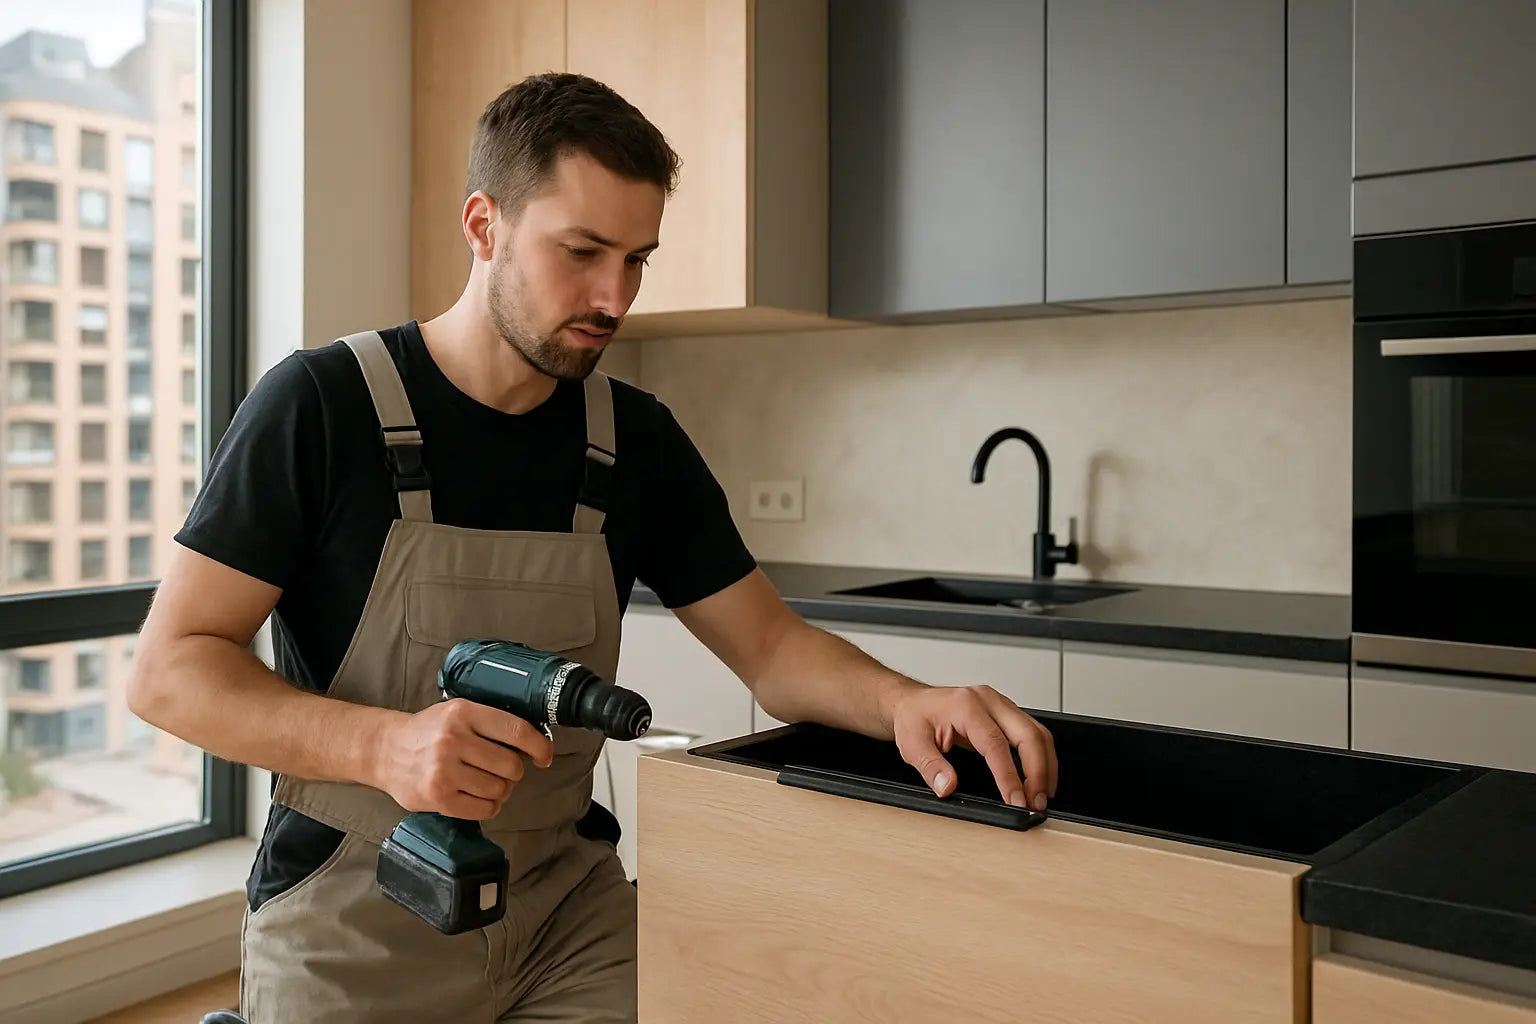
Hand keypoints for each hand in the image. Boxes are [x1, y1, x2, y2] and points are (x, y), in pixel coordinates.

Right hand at [373, 699, 555, 819]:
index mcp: (463, 713)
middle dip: (513, 771)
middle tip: (500, 769)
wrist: (386, 750)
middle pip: (511, 765)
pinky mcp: (438, 797)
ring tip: (484, 782)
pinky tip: (477, 797)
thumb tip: (534, 742)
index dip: (539, 746)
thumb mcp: (457, 712)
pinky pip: (484, 809)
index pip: (516, 730)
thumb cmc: (429, 731)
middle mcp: (454, 740)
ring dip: (500, 790)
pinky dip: (488, 806)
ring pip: (499, 789)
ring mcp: (444, 770)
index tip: (544, 756)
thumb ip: (490, 722)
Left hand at [891, 685, 1057, 810]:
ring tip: (1041, 796)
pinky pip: (1034, 732)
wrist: (914, 703)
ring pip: (1038, 733)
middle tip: (1036, 802)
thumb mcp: (912, 744)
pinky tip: (1040, 778)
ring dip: (1045, 766)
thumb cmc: (914, 718)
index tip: (1016, 800)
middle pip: (1028, 735)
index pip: (995, 744)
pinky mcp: (1007, 713)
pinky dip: (1042, 757)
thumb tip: (947, 786)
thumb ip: (930, 766)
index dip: (1009, 776)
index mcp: (965, 706)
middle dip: (1038, 772)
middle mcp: (988, 700)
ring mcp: (1001, 704)